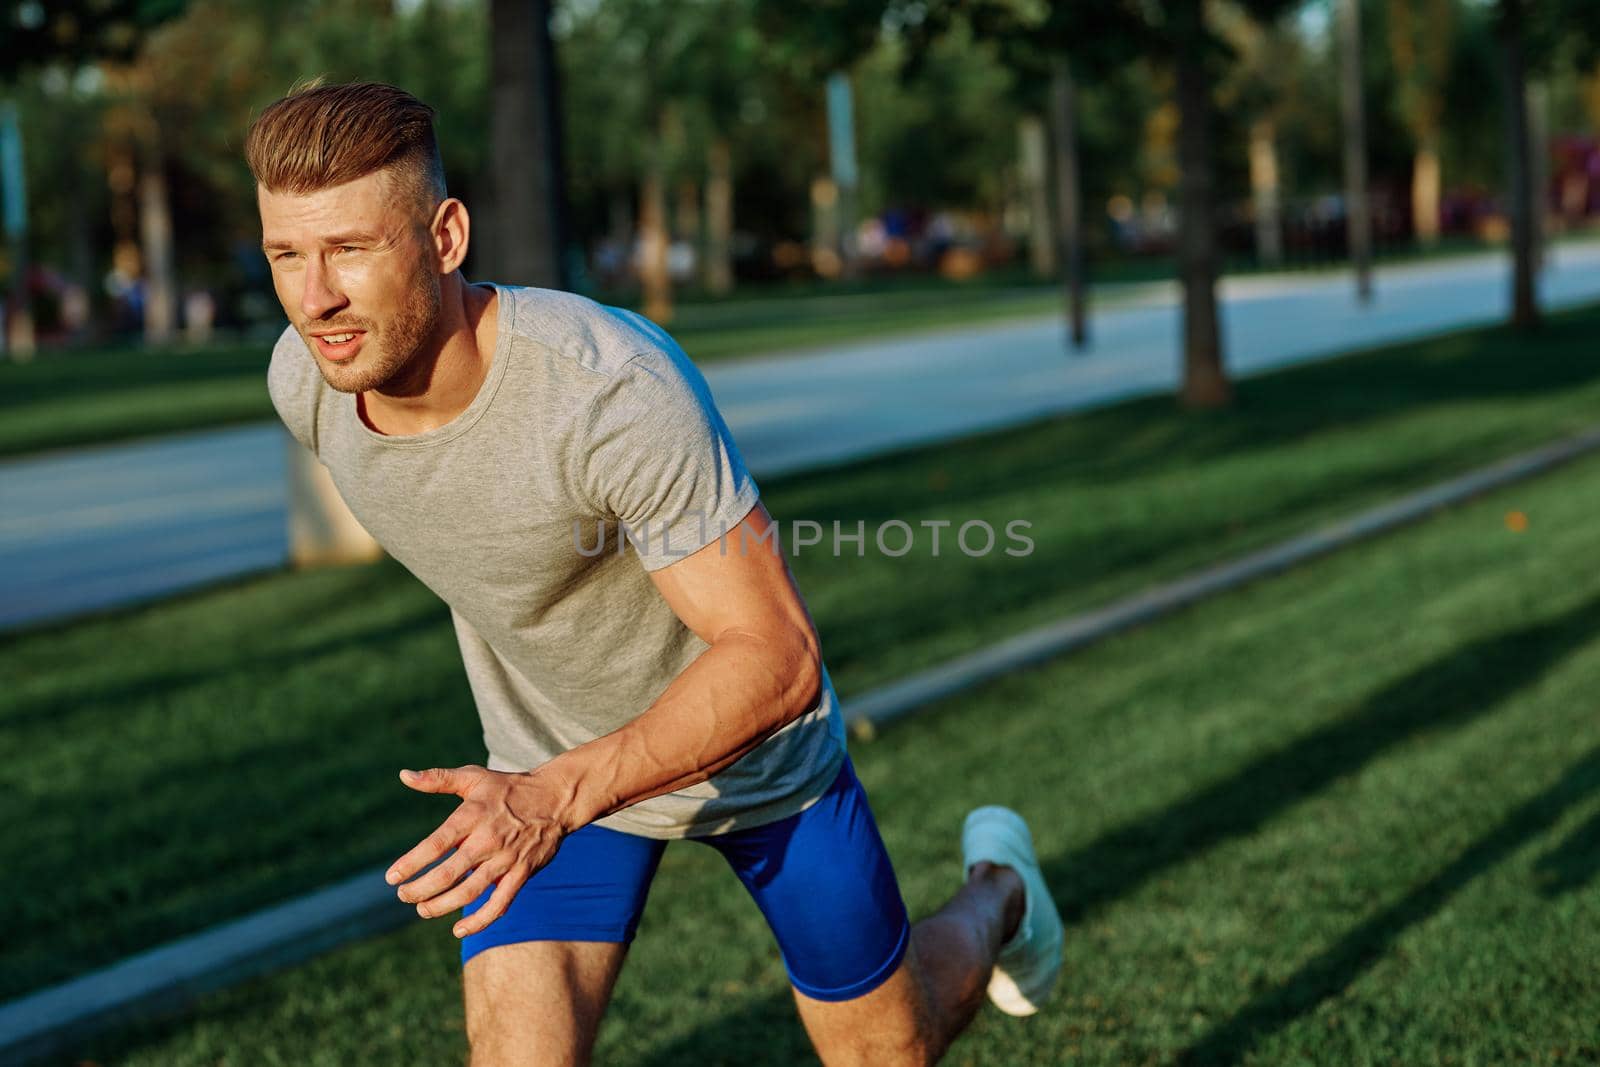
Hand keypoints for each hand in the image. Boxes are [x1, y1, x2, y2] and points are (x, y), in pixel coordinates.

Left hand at [385, 764, 569, 937]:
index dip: (411, 863)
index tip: (391, 877)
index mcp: (472, 815)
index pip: (436, 844)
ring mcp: (506, 859)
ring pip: (470, 891)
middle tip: (403, 896)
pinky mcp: (522, 873)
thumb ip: (437, 779)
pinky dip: (480, 921)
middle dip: (421, 890)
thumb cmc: (508, 788)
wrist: (556, 798)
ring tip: (423, 910)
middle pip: (449, 873)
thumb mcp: (473, 777)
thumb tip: (404, 776)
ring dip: (442, 906)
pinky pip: (500, 904)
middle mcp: (488, 839)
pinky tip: (460, 930)